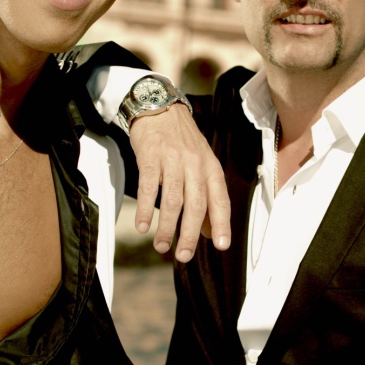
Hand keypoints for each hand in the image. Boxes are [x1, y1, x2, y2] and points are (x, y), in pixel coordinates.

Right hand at [129, 104, 230, 261]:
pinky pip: (149, 187)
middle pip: (196, 204)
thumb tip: (210, 232)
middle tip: (184, 256)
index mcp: (210, 168)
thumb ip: (207, 196)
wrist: (160, 108)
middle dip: (190, 234)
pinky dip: (146, 209)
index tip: (221, 246)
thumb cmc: (182, 142)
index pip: (220, 200)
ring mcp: (173, 160)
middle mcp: (195, 164)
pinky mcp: (151, 157)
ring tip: (161, 246)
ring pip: (173, 199)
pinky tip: (143, 226)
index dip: (221, 224)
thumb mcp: (201, 164)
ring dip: (166, 227)